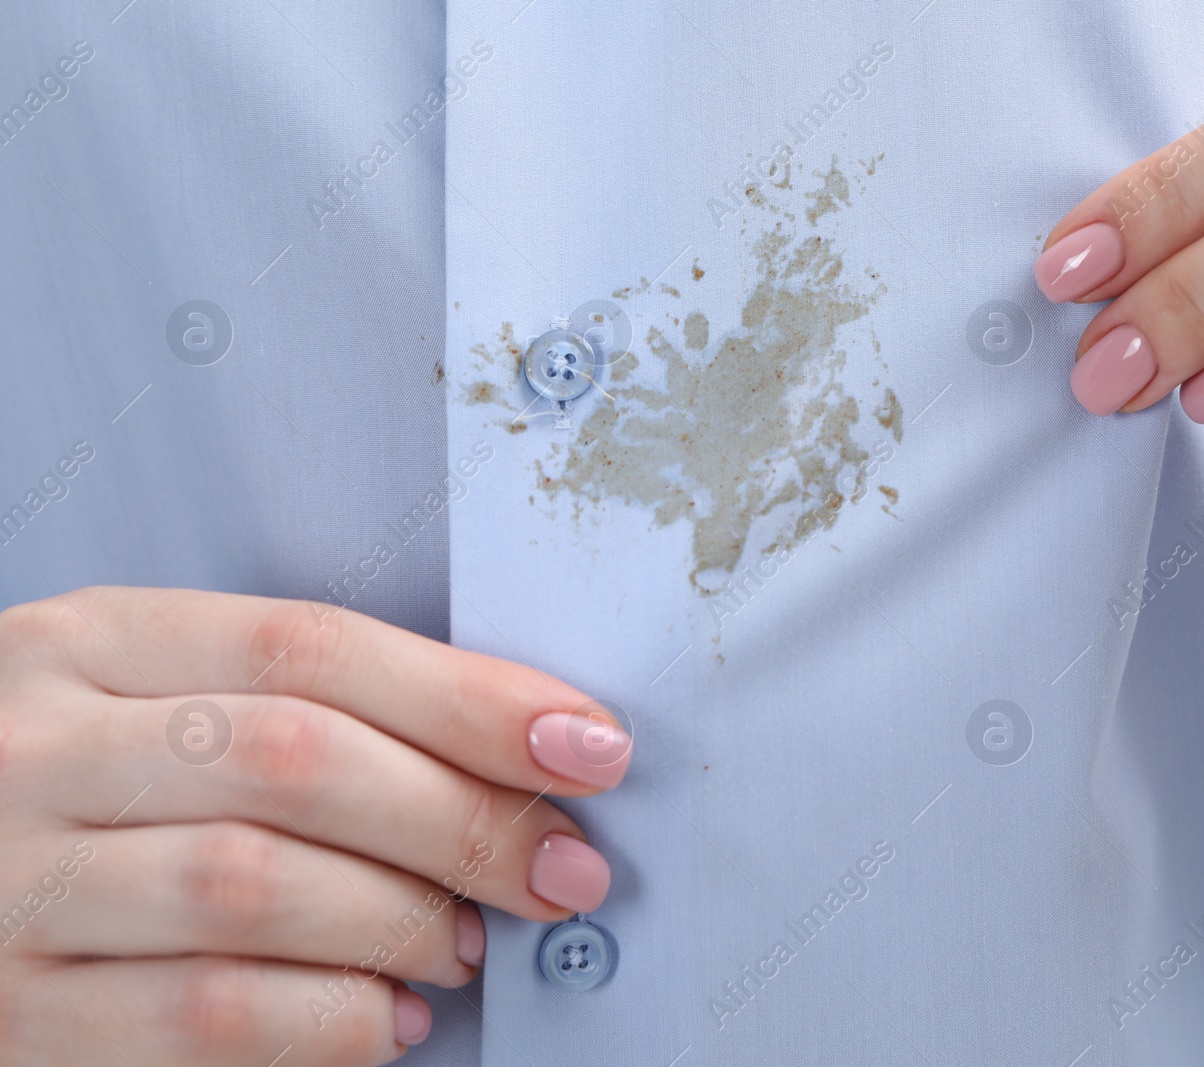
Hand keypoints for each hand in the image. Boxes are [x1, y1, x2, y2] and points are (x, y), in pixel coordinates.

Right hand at [0, 587, 630, 1065]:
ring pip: (257, 885)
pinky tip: (388, 1017)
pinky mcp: (16, 1014)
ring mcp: (13, 882)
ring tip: (470, 943)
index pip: (314, 648)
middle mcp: (41, 748)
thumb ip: (304, 713)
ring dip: (405, 921)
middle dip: (465, 819)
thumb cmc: (80, 790)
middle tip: (561, 866)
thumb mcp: (159, 706)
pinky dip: (330, 1019)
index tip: (584, 745)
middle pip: (299, 760)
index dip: (470, 700)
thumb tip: (517, 759)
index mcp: (92, 643)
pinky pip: (204, 1016)